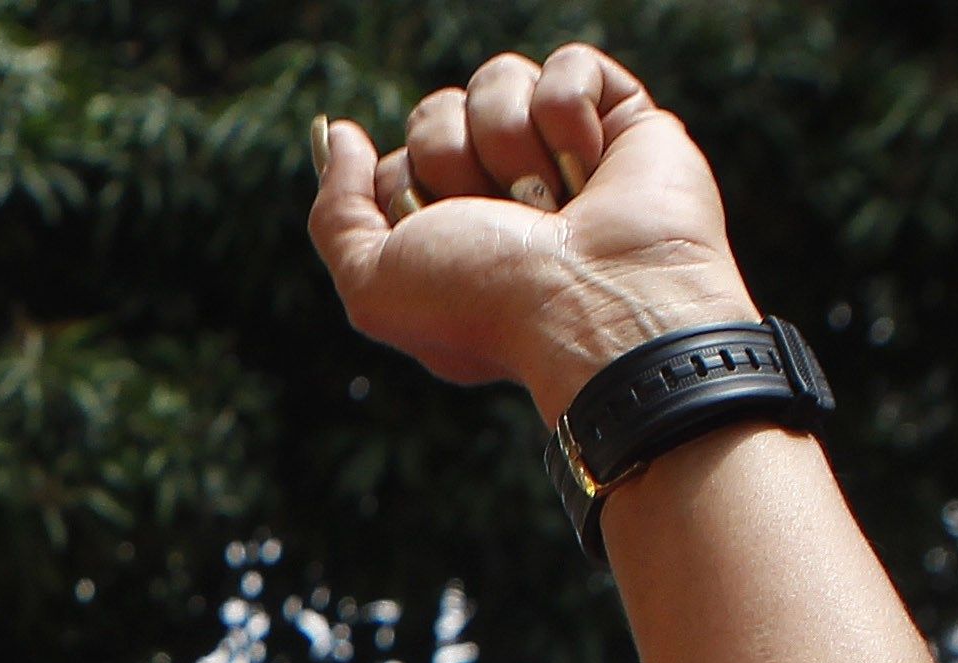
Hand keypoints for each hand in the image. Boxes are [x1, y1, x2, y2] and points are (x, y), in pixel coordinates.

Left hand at [312, 49, 762, 422]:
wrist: (593, 298)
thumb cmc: (484, 303)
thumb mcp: (374, 282)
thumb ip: (337, 212)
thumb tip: (340, 134)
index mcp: (443, 229)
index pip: (394, 163)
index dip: (407, 190)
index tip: (442, 236)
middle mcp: (497, 187)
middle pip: (435, 114)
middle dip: (452, 161)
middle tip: (498, 217)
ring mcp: (559, 148)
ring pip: (497, 80)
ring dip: (508, 141)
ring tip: (549, 200)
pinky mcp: (620, 117)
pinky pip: (568, 64)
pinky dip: (568, 112)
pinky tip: (590, 163)